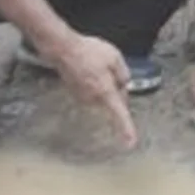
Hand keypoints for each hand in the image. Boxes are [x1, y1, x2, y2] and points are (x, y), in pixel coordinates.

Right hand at [47, 32, 137, 148]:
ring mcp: (83, 98)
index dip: (126, 129)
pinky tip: (91, 68)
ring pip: (102, 96)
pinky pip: (93, 92)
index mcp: (106, 92)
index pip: (120, 114)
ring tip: (98, 65)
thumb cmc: (88, 52)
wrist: (64, 50)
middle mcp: (93, 99)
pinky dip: (95, 82)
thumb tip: (125, 84)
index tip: (130, 143)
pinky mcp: (76, 94)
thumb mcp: (114, 57)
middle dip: (117, 90)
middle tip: (114, 71)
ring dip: (105, 84)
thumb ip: (123, 74)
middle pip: (113, 101)